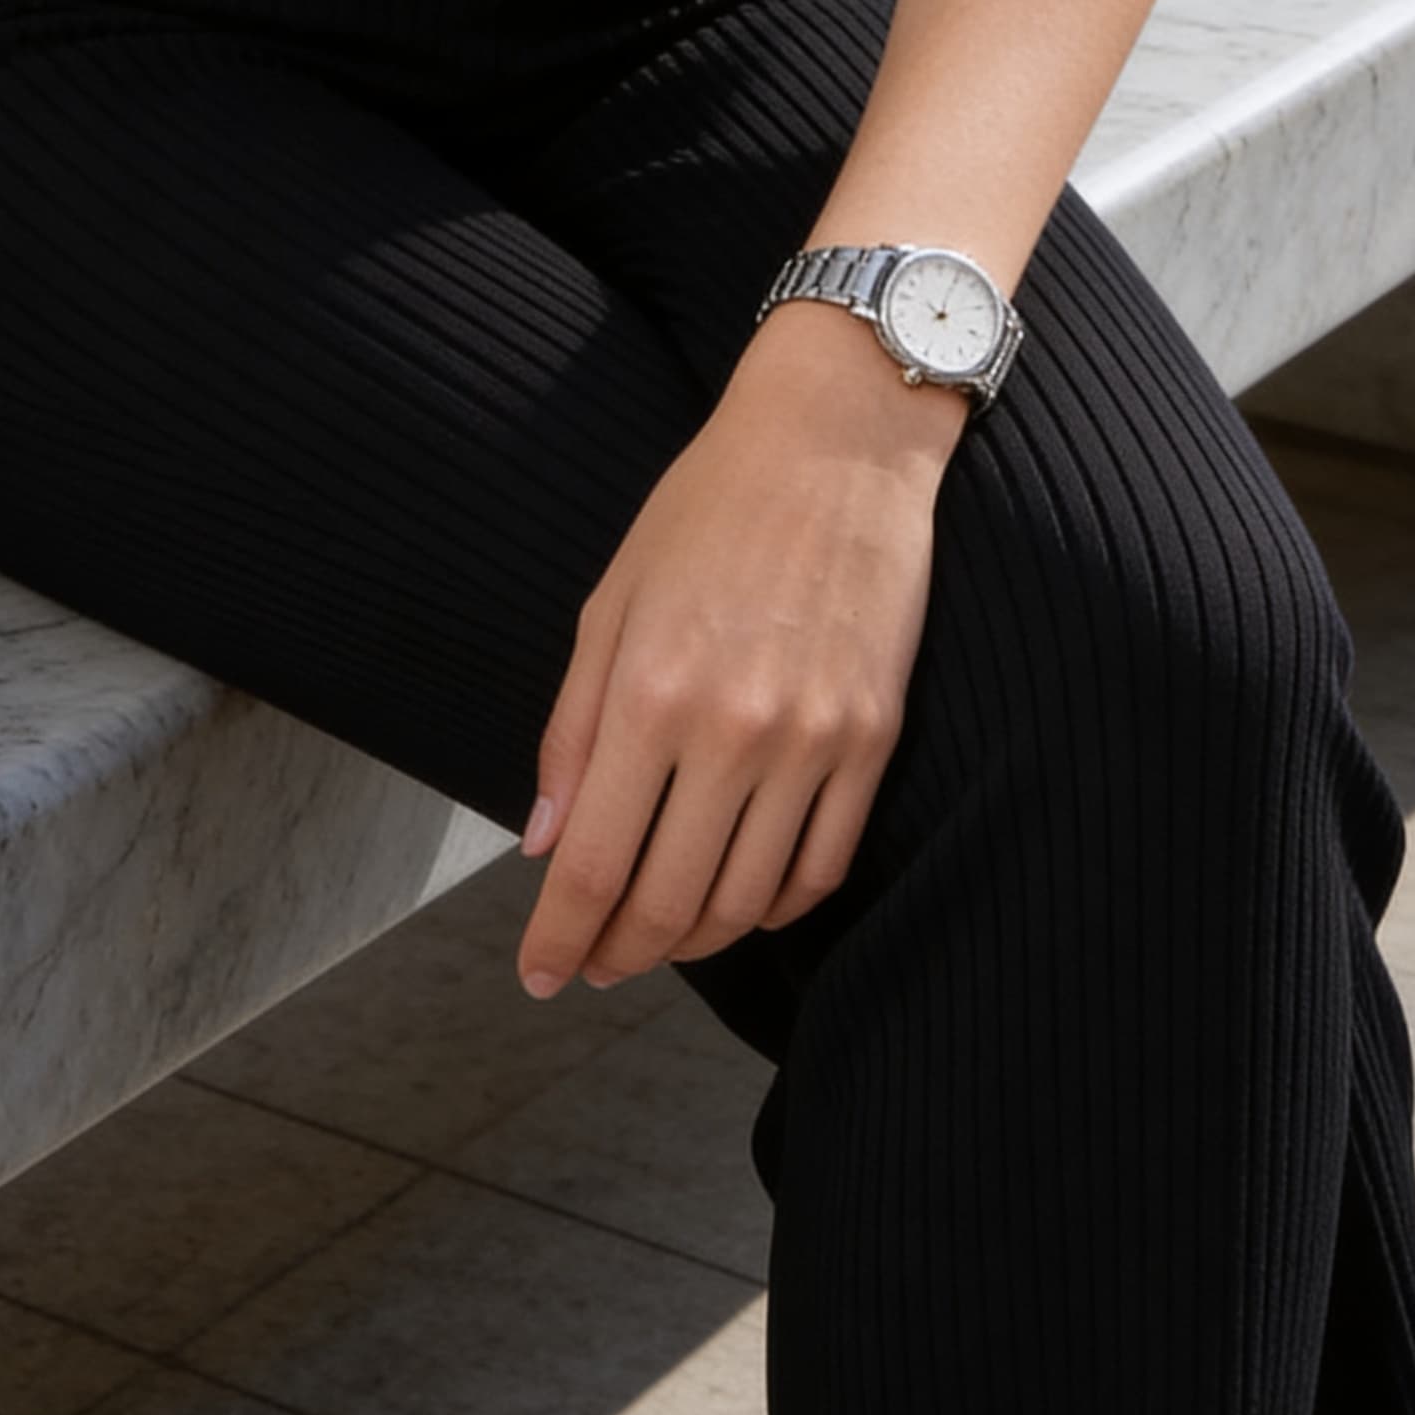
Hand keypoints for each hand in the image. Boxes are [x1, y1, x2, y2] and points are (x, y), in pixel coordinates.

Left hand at [516, 310, 952, 996]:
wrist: (839, 439)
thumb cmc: (709, 505)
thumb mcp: (611, 601)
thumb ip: (573, 730)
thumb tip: (545, 845)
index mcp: (653, 692)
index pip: (594, 864)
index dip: (560, 936)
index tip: (539, 974)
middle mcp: (736, 729)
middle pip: (669, 901)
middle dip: (618, 952)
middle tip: (593, 962)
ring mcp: (816, 739)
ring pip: (746, 901)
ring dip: (693, 941)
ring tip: (658, 937)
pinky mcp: (875, 737)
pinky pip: (824, 865)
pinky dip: (775, 906)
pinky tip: (741, 902)